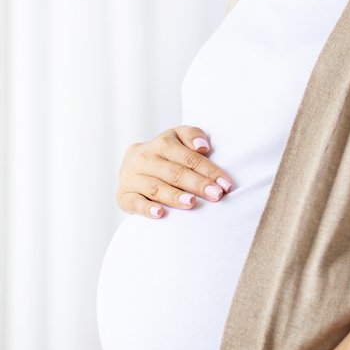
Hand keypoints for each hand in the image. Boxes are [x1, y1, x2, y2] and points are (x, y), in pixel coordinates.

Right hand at [116, 126, 233, 218]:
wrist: (132, 166)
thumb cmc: (165, 156)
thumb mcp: (177, 139)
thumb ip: (192, 135)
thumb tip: (202, 146)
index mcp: (162, 143)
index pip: (189, 157)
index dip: (209, 171)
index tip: (226, 185)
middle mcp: (144, 158)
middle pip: (174, 172)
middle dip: (197, 184)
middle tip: (215, 195)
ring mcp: (132, 177)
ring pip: (155, 187)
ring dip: (174, 196)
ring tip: (191, 203)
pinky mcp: (123, 195)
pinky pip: (135, 202)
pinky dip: (147, 209)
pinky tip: (160, 214)